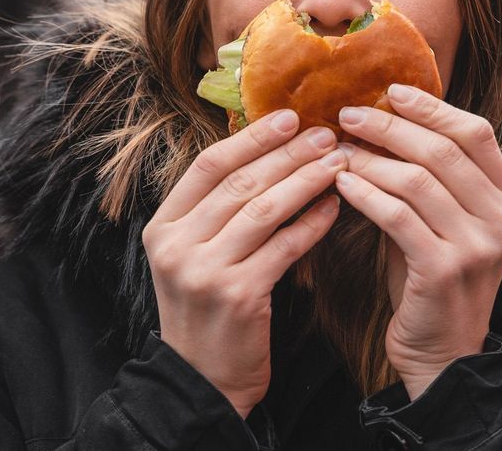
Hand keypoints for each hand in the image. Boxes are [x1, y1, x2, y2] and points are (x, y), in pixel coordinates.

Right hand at [142, 110, 346, 417]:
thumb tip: (269, 153)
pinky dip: (312, 223)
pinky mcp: (239, 295)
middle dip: (288, 154)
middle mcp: (177, 245)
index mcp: (163, 227)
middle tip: (325, 134)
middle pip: (240, 183)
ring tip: (338, 162)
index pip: (209, 165)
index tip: (289, 117)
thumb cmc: (208, 312)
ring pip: (265, 209)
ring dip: (306, 181)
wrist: (204, 383)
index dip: (251, 137)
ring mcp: (205, 270)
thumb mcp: (194, 256)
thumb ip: (217, 211)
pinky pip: (285, 247)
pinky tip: (334, 206)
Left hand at [334, 84, 501, 399]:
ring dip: (371, 158)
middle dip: (392, 126)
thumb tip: (380, 121)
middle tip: (348, 115)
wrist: (441, 354)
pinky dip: (366, 194)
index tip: (391, 91)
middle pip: (444, 150)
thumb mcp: (437, 223)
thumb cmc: (428, 282)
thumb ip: (424, 179)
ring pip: (418, 179)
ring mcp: (478, 246)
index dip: (433, 107)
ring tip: (336, 150)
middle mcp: (501, 219)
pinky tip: (341, 183)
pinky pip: (398, 216)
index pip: (476, 133)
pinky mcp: (445, 270)